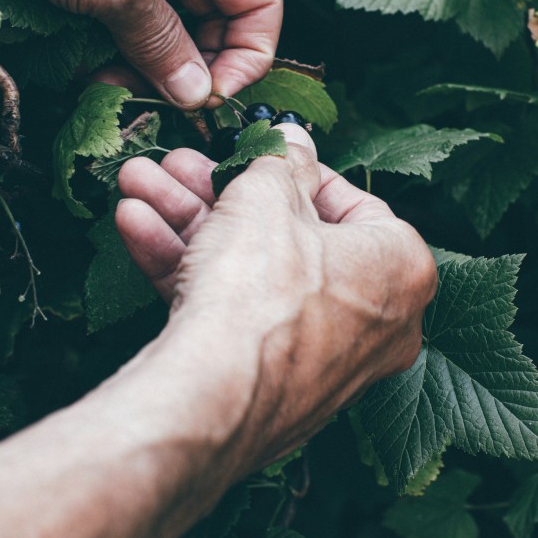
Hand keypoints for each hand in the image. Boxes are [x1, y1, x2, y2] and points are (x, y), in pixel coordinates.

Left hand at [0, 0, 281, 107]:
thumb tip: (194, 90)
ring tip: (113, 89)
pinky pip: (117, 30)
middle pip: (212, 22)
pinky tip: (87, 75)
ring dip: (147, 70)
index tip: (213, 95)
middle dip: (192, 69)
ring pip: (162, 32)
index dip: (248, 53)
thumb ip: (160, 38)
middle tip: (158, 102)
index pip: (257, 0)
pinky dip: (111, 59)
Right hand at [115, 125, 437, 470]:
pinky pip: (234, 314)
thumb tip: (292, 142)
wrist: (214, 395)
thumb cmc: (261, 288)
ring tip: (139, 185)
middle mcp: (374, 321)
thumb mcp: (267, 195)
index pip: (354, 204)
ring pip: (250, 274)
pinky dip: (188, 272)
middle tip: (179, 165)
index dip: (295, 171)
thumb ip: (281, 160)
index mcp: (400, 268)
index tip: (257, 155)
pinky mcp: (270, 385)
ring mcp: (321, 360)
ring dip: (189, 224)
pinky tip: (136, 228)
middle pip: (288, 238)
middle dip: (219, 194)